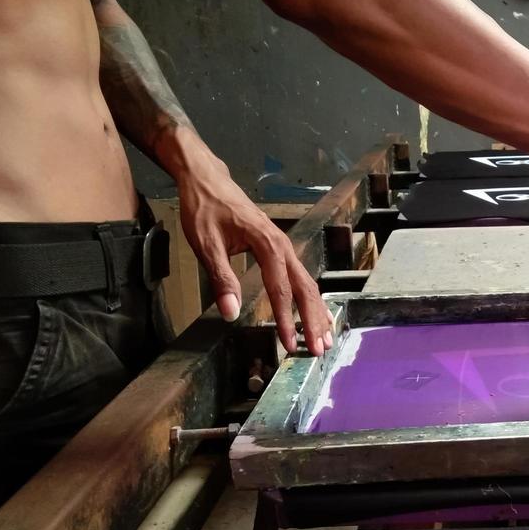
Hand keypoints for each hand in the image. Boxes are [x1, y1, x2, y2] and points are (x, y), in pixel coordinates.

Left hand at [176, 157, 332, 355]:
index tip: (289, 344)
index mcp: (268, 245)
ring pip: (307, 283)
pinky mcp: (280, 249)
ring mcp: (285, 247)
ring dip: (316, 312)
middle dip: (313, 321)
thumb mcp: (206, 244)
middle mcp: (283, 246)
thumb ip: (221, 279)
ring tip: (323, 338)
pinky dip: (309, 299)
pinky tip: (312, 313)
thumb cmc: (204, 209)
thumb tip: (231, 313)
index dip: (286, 320)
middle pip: (305, 288)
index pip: (281, 290)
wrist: (208, 180)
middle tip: (318, 350)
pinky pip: (301, 277)